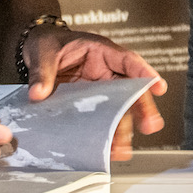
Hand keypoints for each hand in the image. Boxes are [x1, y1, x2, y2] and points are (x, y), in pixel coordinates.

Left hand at [21, 28, 167, 156]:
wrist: (34, 51)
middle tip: (150, 125)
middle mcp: (105, 72)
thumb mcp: (43, 52)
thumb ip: (43, 72)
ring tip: (123, 148)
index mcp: (100, 51)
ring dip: (122, 129)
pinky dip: (105, 135)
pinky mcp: (89, 106)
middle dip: (142, 108)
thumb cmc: (47, 44)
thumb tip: (39, 93)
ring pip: (118, 110)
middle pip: (129, 89)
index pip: (128, 60)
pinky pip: (102, 120)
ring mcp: (99, 90)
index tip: (158, 86)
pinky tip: (107, 149)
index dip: (144, 72)